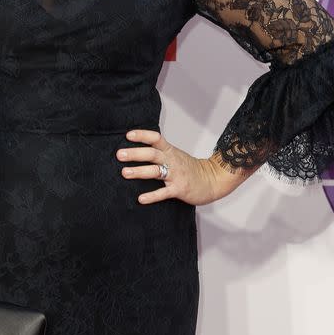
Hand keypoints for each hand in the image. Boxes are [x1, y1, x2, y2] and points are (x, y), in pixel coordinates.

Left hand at [116, 129, 247, 205]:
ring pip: (156, 171)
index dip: (142, 135)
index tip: (128, 135)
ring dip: (139, 172)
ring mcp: (176, 175)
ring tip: (124, 173)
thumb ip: (160, 152)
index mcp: (170, 151)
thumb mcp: (176, 155)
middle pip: (152, 154)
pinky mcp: (179, 189)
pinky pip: (164, 193)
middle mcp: (172, 161)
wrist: (213, 180)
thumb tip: (137, 150)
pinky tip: (140, 199)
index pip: (156, 139)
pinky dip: (152, 196)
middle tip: (119, 154)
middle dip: (135, 154)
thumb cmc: (191, 169)